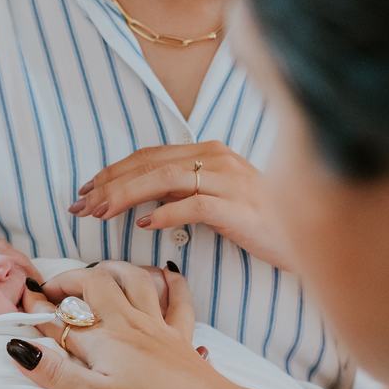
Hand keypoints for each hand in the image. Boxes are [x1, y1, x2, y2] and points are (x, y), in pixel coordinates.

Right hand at [12, 264, 214, 388]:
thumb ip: (55, 372)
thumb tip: (20, 348)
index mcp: (102, 339)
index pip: (60, 316)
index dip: (37, 307)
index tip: (22, 302)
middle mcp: (128, 323)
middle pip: (95, 283)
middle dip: (69, 279)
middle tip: (53, 289)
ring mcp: (157, 326)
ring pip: (134, 279)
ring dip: (111, 268)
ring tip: (96, 271)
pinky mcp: (180, 337)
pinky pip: (178, 299)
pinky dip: (171, 281)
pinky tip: (168, 272)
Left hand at [70, 142, 294, 270]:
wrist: (310, 237)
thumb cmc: (263, 222)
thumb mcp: (218, 199)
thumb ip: (184, 192)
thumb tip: (144, 201)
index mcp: (209, 151)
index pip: (148, 156)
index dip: (112, 172)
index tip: (85, 190)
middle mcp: (217, 157)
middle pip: (148, 164)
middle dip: (108, 184)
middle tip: (79, 204)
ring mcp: (228, 180)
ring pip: (163, 180)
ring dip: (124, 196)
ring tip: (98, 213)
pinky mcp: (237, 206)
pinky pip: (192, 205)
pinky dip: (164, 213)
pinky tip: (142, 225)